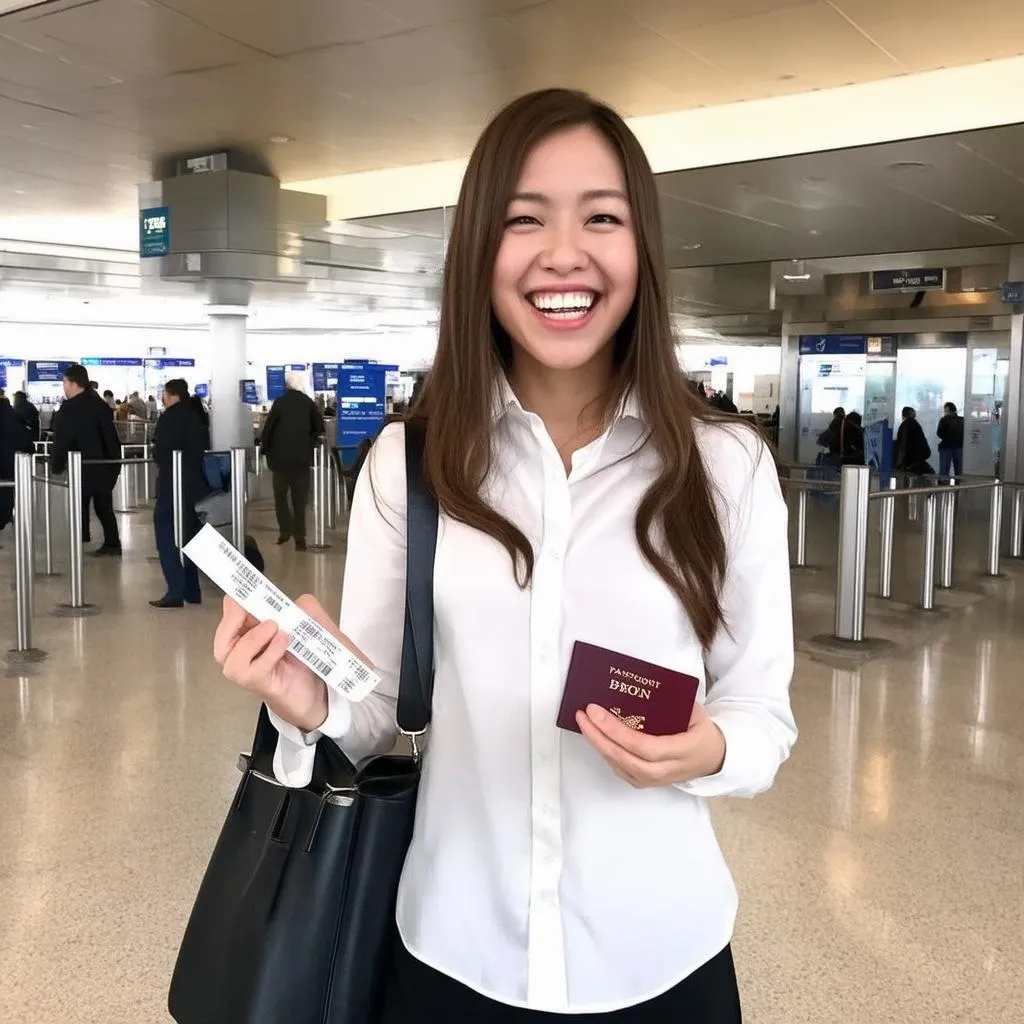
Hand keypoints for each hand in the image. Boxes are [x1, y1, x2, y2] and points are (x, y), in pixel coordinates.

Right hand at [213, 594, 349, 733]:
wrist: (324, 694)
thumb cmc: (312, 660)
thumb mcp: (312, 628)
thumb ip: (301, 611)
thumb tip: (289, 601)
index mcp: (253, 636)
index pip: (231, 617)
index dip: (235, 603)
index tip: (248, 589)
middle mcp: (245, 656)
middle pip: (222, 639)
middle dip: (232, 620)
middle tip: (252, 609)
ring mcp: (251, 673)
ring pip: (229, 656)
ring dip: (251, 637)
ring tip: (275, 628)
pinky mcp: (263, 687)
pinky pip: (253, 671)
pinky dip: (267, 653)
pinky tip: (284, 642)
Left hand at [576, 701, 725, 788]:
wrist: (714, 759)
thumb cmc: (703, 732)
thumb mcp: (696, 713)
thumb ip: (673, 702)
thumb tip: (644, 685)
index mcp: (681, 751)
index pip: (643, 745)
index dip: (616, 731)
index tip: (595, 712)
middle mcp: (666, 770)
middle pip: (625, 759)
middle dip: (599, 737)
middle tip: (583, 716)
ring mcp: (655, 780)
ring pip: (620, 766)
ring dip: (598, 745)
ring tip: (584, 724)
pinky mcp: (646, 783)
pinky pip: (621, 770)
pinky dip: (605, 753)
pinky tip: (596, 738)